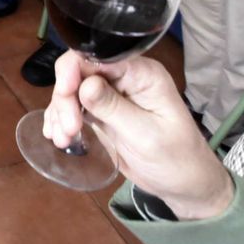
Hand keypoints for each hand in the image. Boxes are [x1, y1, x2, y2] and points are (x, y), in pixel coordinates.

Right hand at [43, 53, 234, 220]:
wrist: (185, 186)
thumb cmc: (176, 159)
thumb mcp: (146, 135)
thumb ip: (114, 108)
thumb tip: (85, 84)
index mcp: (141, 74)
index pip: (97, 57)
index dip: (73, 71)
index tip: (64, 97)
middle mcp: (125, 78)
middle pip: (78, 72)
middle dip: (66, 99)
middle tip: (68, 130)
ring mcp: (112, 94)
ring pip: (72, 91)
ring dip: (60, 112)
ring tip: (62, 139)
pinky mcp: (102, 112)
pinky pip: (74, 107)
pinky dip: (61, 120)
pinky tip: (58, 137)